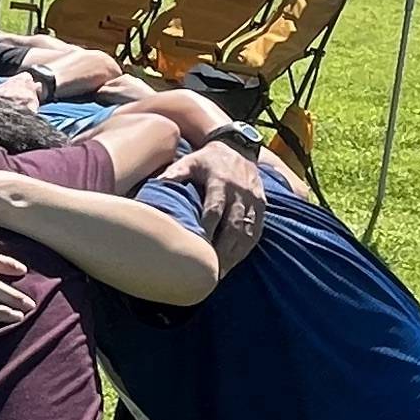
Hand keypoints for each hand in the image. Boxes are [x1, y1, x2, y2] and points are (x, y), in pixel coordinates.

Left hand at [181, 139, 267, 270]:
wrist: (238, 147)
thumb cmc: (207, 159)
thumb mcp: (190, 161)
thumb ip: (175, 173)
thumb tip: (158, 185)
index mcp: (221, 181)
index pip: (214, 209)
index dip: (208, 230)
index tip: (199, 249)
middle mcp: (240, 191)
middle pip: (233, 226)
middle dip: (223, 250)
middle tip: (211, 271)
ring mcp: (253, 200)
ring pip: (247, 231)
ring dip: (235, 253)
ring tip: (222, 272)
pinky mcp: (262, 205)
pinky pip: (256, 230)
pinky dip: (247, 247)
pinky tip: (235, 261)